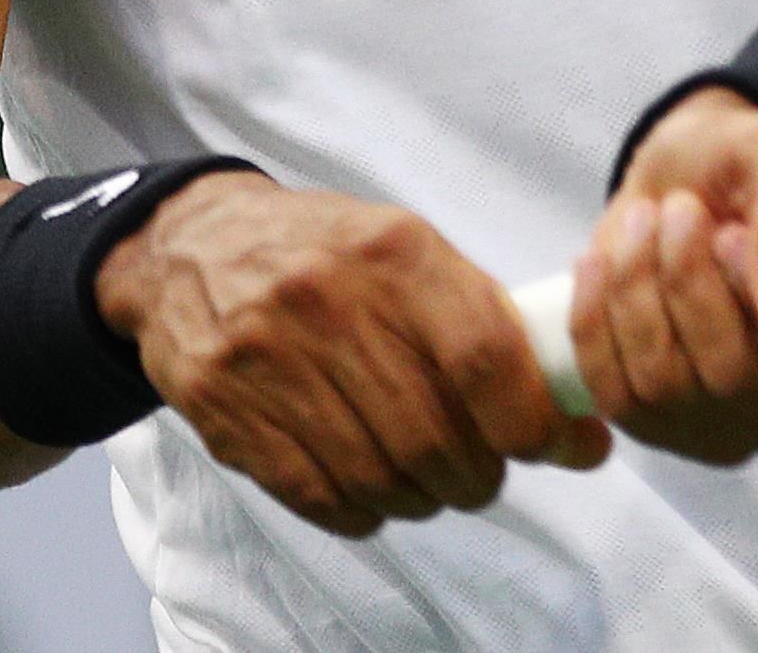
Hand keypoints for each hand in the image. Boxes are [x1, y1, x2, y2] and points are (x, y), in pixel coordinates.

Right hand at [96, 171, 611, 534]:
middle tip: (485, 470)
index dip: (534, 419)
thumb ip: (480, 315)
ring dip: (425, 496)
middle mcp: (329, 303)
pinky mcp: (226, 412)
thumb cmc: (323, 252)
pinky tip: (373, 489)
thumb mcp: (403, 246)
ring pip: (381, 476)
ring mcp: (269, 361)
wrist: (189, 248)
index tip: (564, 445)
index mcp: (393, 252)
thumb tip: (568, 406)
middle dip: (480, 473)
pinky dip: (364, 510)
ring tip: (430, 480)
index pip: (484, 356)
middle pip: (435, 434)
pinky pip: (320, 497)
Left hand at [572, 90, 757, 464]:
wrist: (682, 180)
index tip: (733, 236)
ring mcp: (747, 424)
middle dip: (690, 280)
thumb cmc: (746, 165)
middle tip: (679, 207)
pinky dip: (597, 319)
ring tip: (645, 219)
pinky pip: (618, 396)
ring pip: (672, 387)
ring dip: (640, 287)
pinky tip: (603, 261)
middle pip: (744, 379)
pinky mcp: (672, 431)